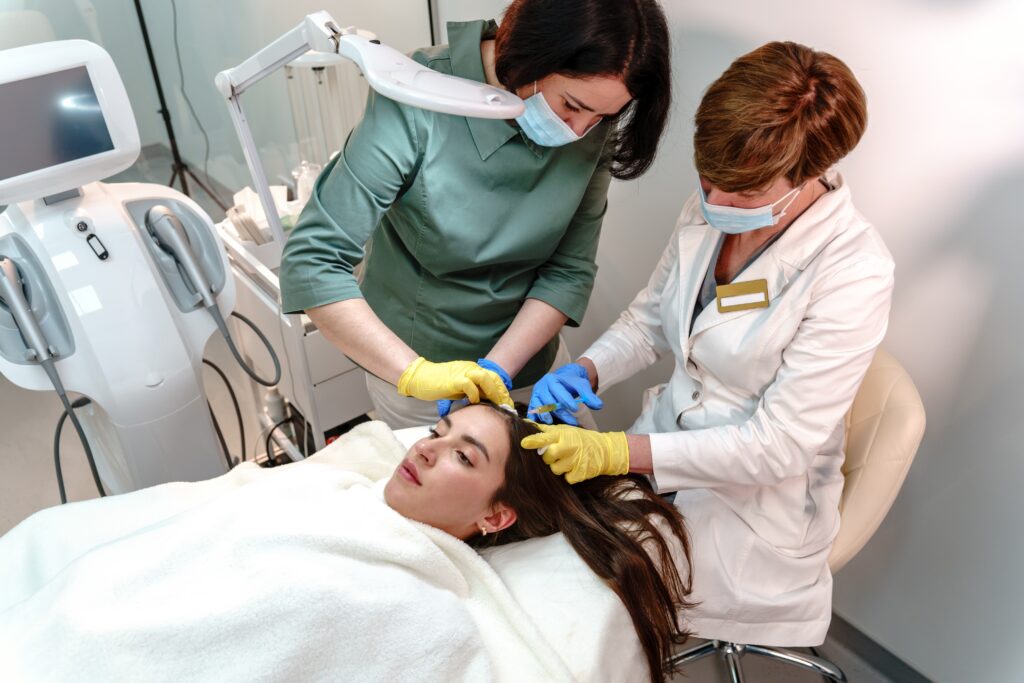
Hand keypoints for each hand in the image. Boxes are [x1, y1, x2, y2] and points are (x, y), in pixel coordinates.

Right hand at [398, 357, 513, 407]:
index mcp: (473, 369)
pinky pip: (469, 385)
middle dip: (501, 392)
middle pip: (493, 378)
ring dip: (493, 392)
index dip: (502, 391)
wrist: (421, 377)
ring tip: (497, 404)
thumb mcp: (460, 388)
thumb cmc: (439, 384)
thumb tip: (485, 402)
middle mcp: (470, 368)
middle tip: (506, 406)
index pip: (493, 378)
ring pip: (485, 379)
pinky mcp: (454, 379)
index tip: (507, 403)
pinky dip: (475, 394)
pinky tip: (475, 402)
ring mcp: (463, 372)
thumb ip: (472, 391)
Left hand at [521, 424, 628, 483]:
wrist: (605, 450)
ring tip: (567, 460)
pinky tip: (574, 468)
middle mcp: (568, 447)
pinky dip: (568, 475)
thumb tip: (526, 423)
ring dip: (558, 467)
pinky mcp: (580, 474)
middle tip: (556, 454)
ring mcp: (574, 461)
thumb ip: (546, 430)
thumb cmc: (580, 439)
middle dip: (548, 457)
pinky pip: (566, 478)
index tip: (523, 443)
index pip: (545, 437)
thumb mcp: (565, 430)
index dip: (533, 441)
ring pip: (555, 469)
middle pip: (547, 457)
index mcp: (562, 435)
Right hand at [527, 363, 601, 424]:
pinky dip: (536, 419)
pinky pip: (532, 412)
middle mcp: (542, 387)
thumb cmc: (570, 383)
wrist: (561, 379)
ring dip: (547, 417)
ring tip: (556, 425)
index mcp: (553, 379)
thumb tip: (599, 406)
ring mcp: (536, 395)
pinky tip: (543, 426)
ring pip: (540, 408)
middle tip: (572, 422)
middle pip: (549, 401)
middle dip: (561, 412)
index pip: (559, 391)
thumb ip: (589, 395)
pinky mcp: (533, 403)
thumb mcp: (581, 385)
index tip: (575, 408)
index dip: (566, 400)